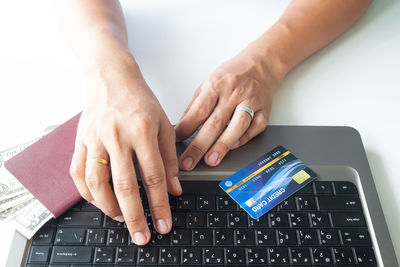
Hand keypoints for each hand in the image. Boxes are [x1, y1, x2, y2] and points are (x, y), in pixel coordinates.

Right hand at [69, 62, 181, 245]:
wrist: (111, 77)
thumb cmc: (140, 99)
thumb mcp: (164, 124)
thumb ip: (169, 157)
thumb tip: (175, 188)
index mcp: (142, 131)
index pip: (154, 177)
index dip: (160, 205)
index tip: (164, 223)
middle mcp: (117, 137)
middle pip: (125, 186)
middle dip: (135, 217)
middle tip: (142, 236)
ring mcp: (95, 139)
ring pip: (97, 183)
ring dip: (109, 208)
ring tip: (122, 219)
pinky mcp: (80, 140)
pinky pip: (78, 172)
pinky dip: (86, 192)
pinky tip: (98, 201)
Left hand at [175, 46, 282, 169]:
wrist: (260, 64)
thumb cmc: (231, 75)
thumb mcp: (207, 83)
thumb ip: (195, 106)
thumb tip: (181, 128)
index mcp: (216, 86)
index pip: (198, 111)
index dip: (186, 128)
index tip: (175, 142)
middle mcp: (233, 94)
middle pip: (214, 123)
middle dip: (199, 146)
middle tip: (188, 162)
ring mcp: (250, 102)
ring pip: (237, 127)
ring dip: (222, 146)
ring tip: (211, 160)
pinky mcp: (263, 110)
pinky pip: (255, 128)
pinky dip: (244, 139)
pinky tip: (233, 147)